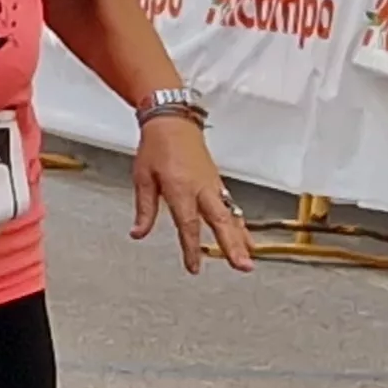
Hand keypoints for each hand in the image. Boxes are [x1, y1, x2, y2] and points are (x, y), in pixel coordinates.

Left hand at [129, 117, 253, 274]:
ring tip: (250, 258)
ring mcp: (212, 185)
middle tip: (242, 265)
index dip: (191, 248)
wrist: (173, 121)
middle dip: (232, 245)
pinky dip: (240, 224)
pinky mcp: (217, 182)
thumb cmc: (157, 146)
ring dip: (241, 238)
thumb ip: (145, 209)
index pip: (187, 224)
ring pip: (230, 215)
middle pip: (220, 221)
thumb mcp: (143, 177)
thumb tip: (138, 233)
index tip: (194, 267)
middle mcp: (200, 188)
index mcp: (180, 187)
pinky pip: (231, 206)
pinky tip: (245, 237)